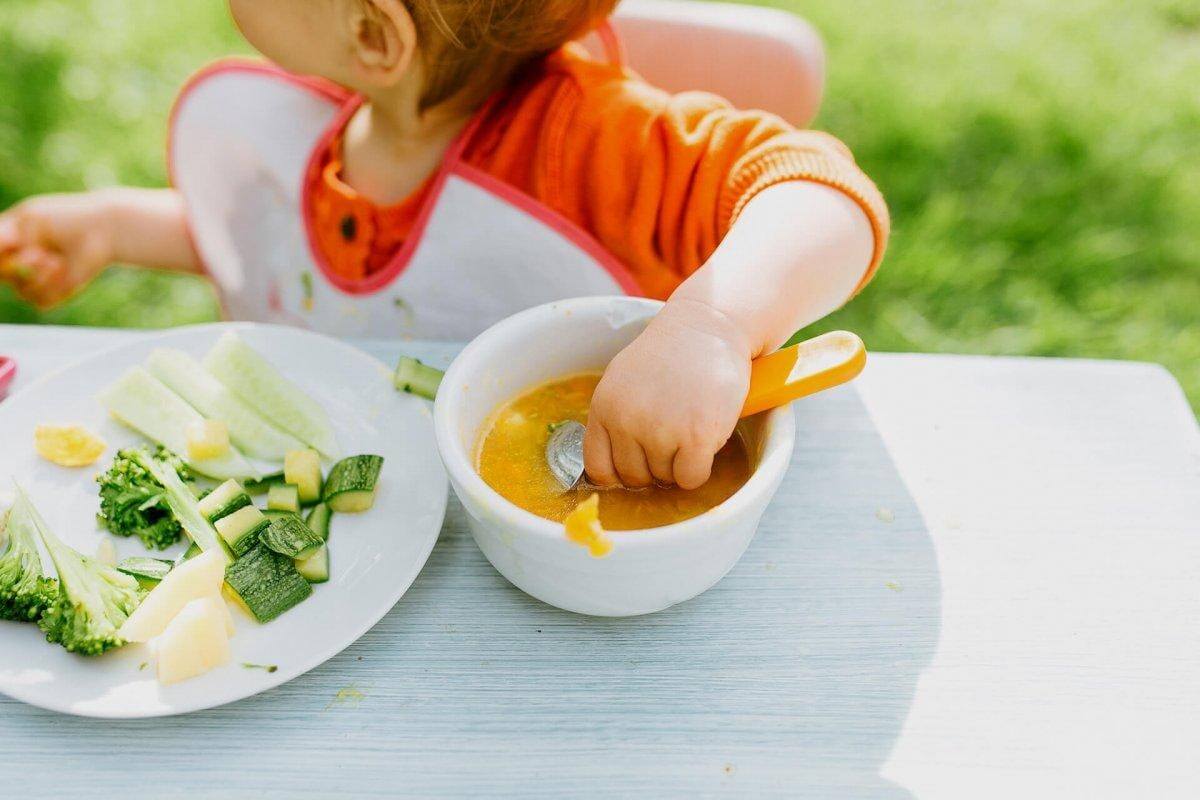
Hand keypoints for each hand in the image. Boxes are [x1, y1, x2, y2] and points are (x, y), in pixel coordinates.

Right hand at [0, 192, 116, 308]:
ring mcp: (37, 279)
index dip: (4, 261)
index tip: (16, 248)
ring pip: (21, 292)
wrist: (102, 231)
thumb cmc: (66, 219)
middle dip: (18, 267)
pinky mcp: (56, 293)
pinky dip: (53, 287)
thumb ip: (2, 234)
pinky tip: (65, 270)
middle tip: (40, 254)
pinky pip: (40, 302)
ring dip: (39, 276)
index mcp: (7, 243)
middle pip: (4, 278)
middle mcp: (18, 263)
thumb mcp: (29, 219)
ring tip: (56, 260)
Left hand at [584, 299, 751, 489]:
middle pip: (635, 477)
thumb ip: (614, 418)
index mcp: (604, 407)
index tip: (637, 466)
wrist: (708, 327)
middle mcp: (626, 421)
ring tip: (688, 426)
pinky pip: (691, 478)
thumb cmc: (669, 354)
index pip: (599, 468)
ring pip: (665, 478)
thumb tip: (613, 467)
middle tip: (672, 438)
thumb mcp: (622, 379)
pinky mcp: (696, 437)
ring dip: (679, 462)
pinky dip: (700, 469)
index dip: (619, 474)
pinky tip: (703, 441)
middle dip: (654, 466)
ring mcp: (661, 430)